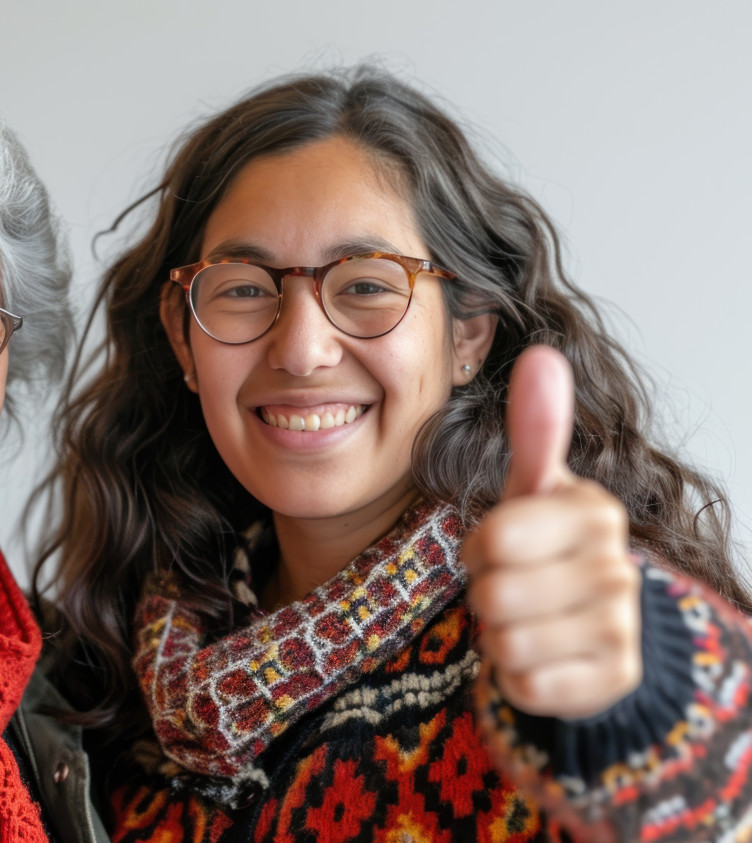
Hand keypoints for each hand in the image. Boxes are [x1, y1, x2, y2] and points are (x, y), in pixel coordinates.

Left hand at [464, 345, 640, 718]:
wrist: (590, 634)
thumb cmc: (546, 552)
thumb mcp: (536, 491)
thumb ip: (536, 430)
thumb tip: (542, 354)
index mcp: (593, 512)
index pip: (493, 537)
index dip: (479, 548)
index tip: (500, 545)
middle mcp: (618, 567)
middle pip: (494, 593)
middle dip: (486, 595)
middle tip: (512, 588)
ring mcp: (622, 627)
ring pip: (506, 643)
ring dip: (499, 637)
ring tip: (526, 621)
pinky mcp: (613, 680)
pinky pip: (525, 686)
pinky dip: (516, 679)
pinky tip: (542, 659)